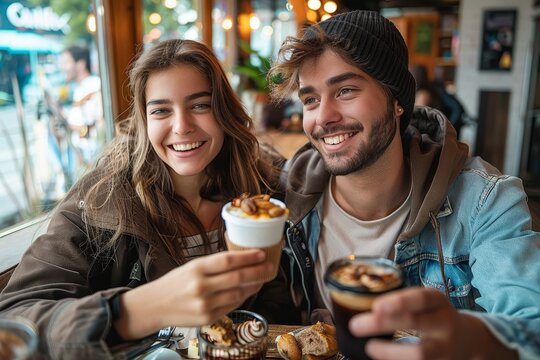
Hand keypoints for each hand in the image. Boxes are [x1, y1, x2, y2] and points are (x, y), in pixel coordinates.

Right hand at [116, 249, 271, 338]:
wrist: (154, 306)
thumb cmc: (175, 283)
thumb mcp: (192, 267)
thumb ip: (214, 265)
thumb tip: (242, 260)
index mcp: (197, 268)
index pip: (228, 260)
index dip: (248, 256)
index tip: (262, 253)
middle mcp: (201, 286)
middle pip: (237, 277)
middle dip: (258, 271)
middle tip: (270, 266)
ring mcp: (205, 304)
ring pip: (238, 293)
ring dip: (254, 285)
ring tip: (262, 278)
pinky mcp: (208, 318)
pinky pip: (232, 306)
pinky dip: (242, 297)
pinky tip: (248, 291)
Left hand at [348, 287, 516, 359]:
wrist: (468, 340)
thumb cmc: (433, 316)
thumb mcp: (425, 303)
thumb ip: (401, 303)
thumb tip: (359, 307)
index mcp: (438, 302)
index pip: (421, 298)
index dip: (400, 301)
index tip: (376, 306)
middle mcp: (444, 323)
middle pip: (415, 323)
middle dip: (383, 324)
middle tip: (356, 325)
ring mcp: (445, 347)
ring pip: (420, 353)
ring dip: (390, 352)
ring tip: (370, 347)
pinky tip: (381, 358)